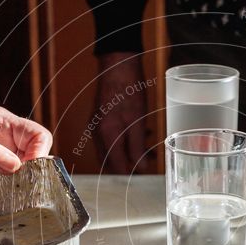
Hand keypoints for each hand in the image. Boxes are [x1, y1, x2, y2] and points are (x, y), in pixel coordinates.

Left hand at [0, 105, 52, 203]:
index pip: (36, 136)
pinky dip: (9, 204)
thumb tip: (12, 164)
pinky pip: (10, 198)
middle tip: (17, 189)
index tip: (28, 171)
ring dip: (20, 193)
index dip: (39, 153)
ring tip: (4, 199)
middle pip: (37, 161)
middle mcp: (3, 146)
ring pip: (27, 182)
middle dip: (32, 177)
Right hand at [93, 52, 148, 173]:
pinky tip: (140, 136)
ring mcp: (97, 127)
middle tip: (147, 165)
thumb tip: (141, 168)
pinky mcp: (100, 120)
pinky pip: (111, 139)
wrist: (117, 66)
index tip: (142, 178)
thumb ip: (138, 147)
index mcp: (107, 136)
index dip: (129, 175)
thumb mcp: (138, 122)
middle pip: (111, 162)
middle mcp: (97, 134)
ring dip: (129, 153)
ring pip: (112, 150)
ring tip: (148, 151)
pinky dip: (124, 142)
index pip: (116, 167)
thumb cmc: (128, 89)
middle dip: (129, 166)